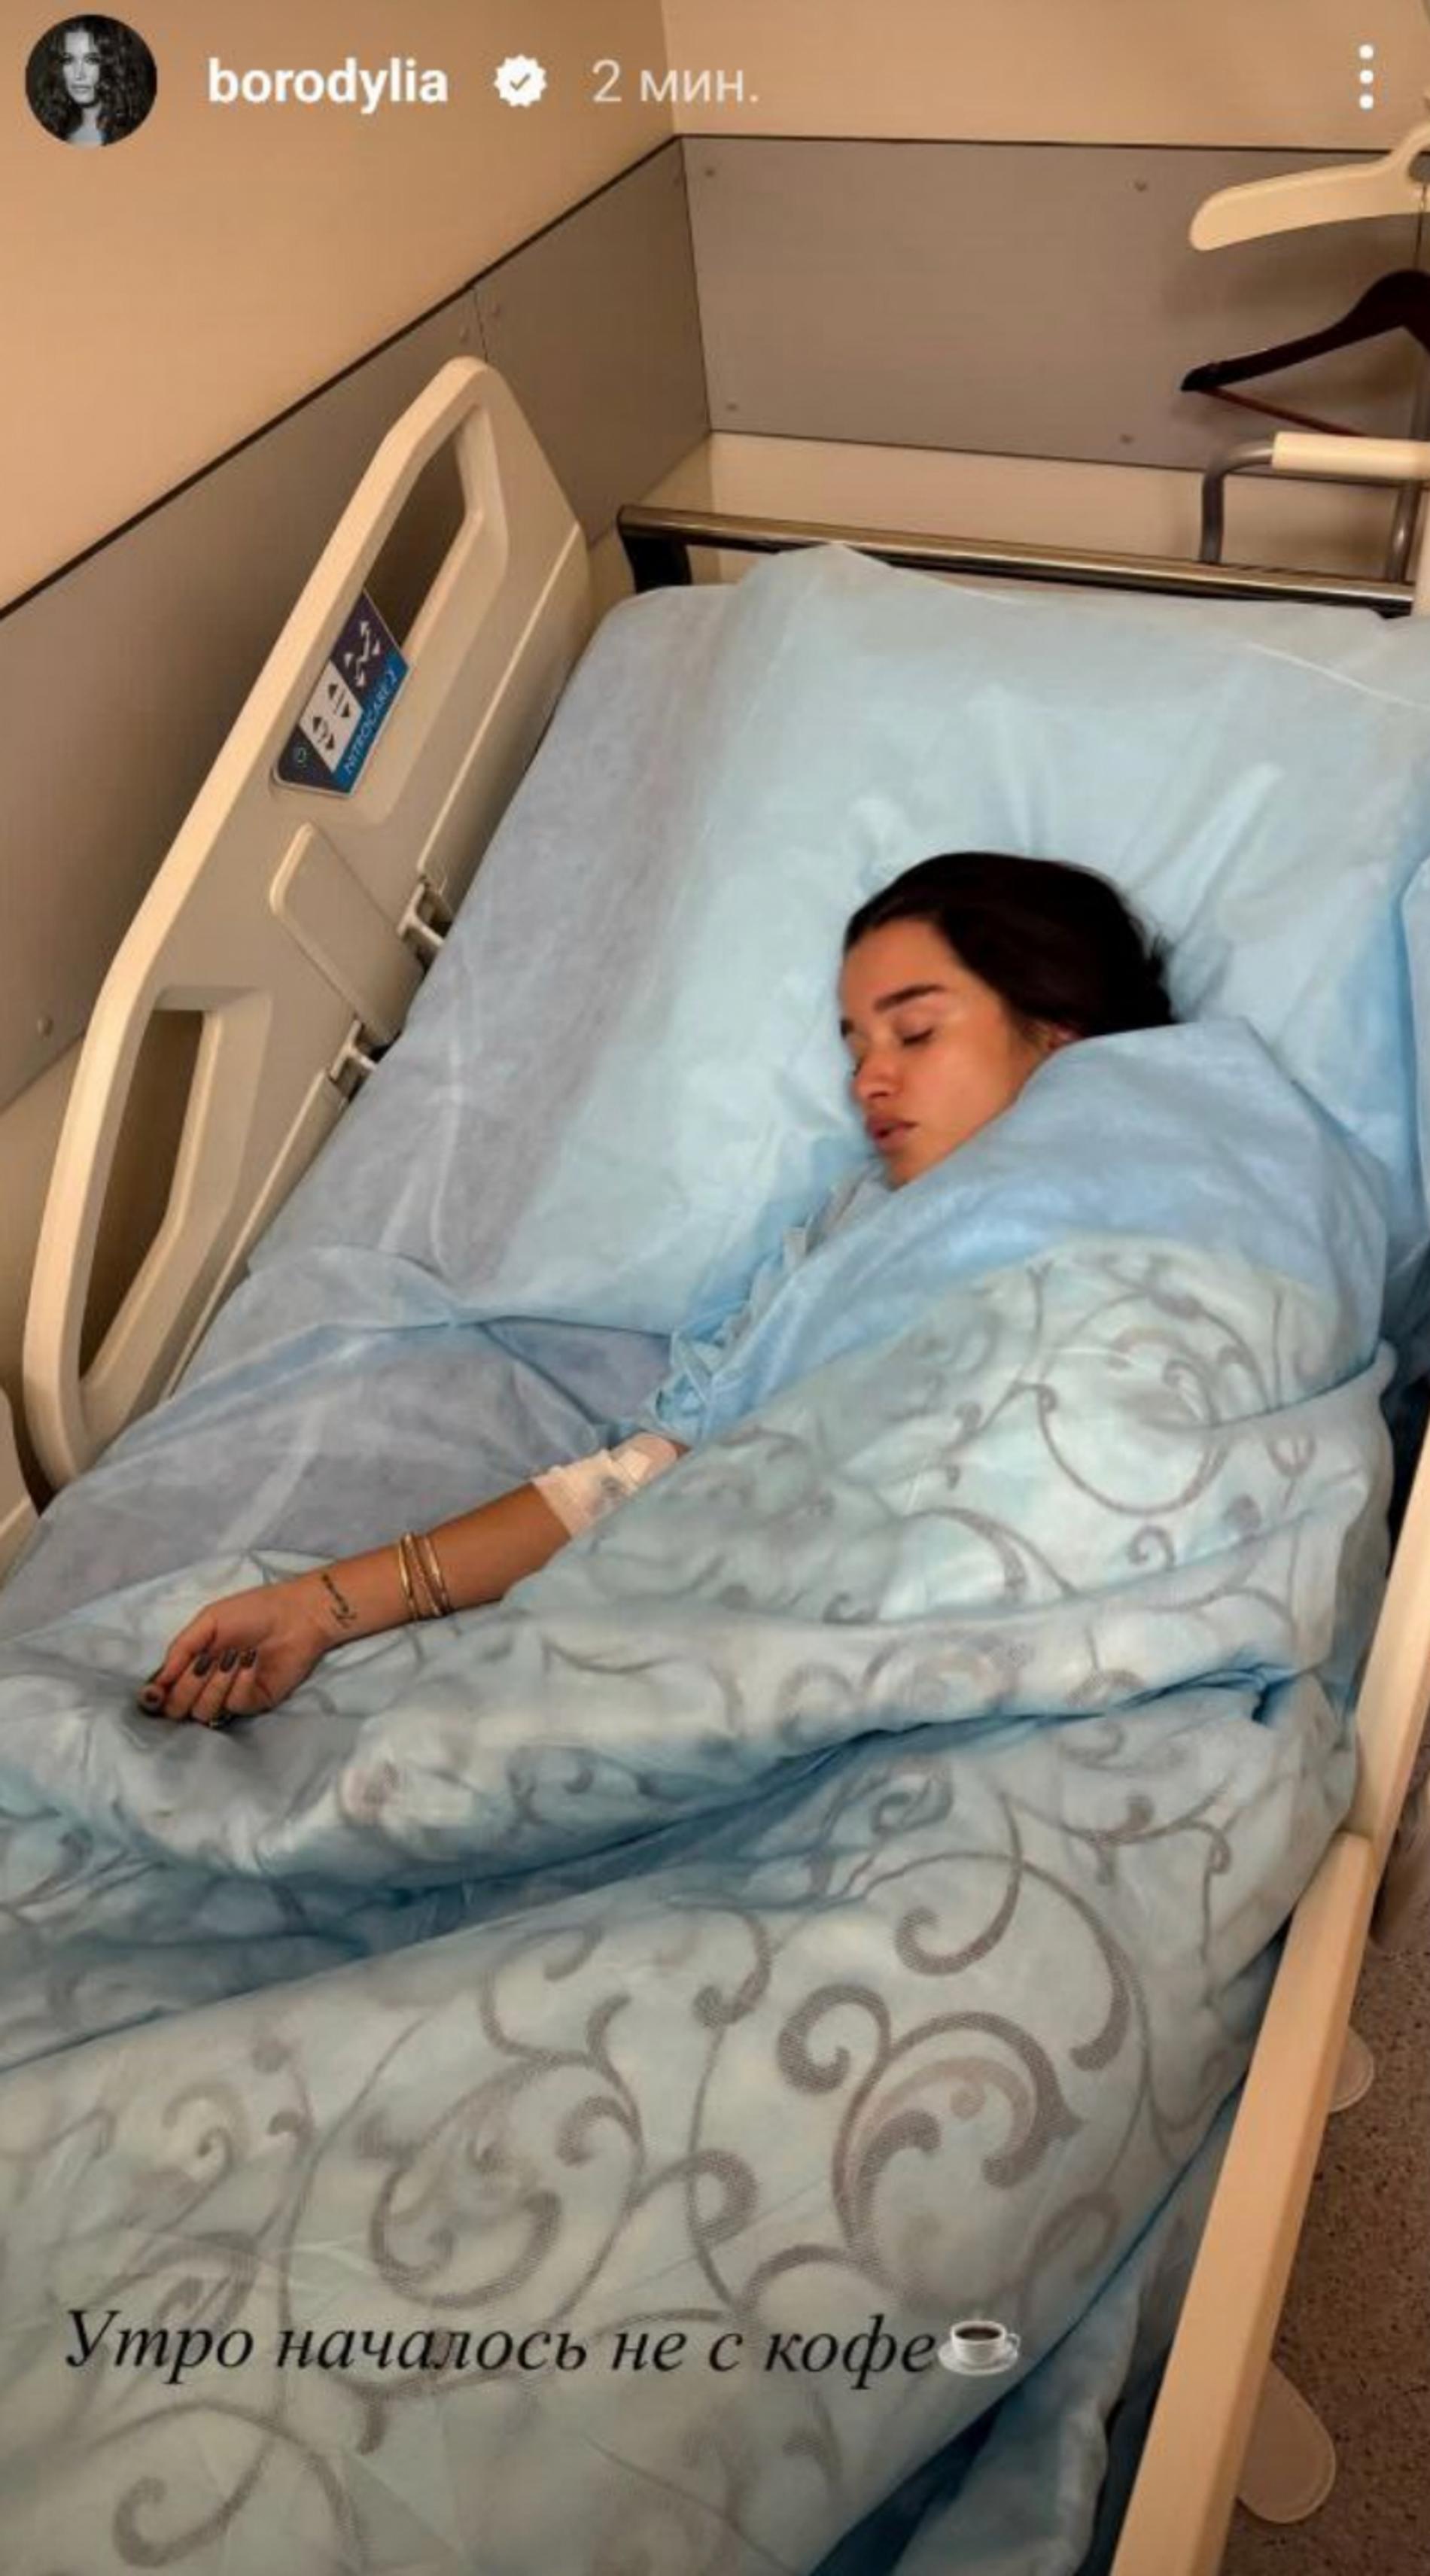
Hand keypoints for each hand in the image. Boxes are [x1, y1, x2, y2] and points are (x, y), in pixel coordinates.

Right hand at [137, 1576, 330, 1727]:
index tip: (154, 1694)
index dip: (155, 1697)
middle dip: (187, 1687)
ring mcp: (230, 1696)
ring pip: (203, 1711)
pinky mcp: (255, 1702)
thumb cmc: (252, 1612)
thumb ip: (180, 1650)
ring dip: (215, 1683)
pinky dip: (240, 1682)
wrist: (296, 1615)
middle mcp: (207, 1684)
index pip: (164, 1693)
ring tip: (234, 1656)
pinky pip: (234, 1705)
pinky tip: (252, 1661)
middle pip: (178, 1709)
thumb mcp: (208, 1621)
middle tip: (205, 1662)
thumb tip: (157, 1682)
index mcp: (192, 1663)